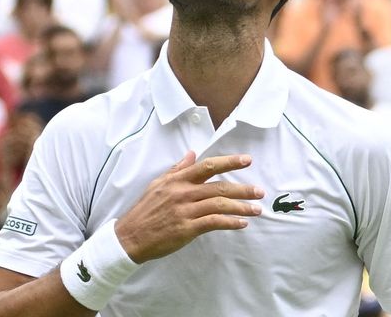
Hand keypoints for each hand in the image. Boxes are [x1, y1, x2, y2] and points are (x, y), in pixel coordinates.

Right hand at [113, 152, 263, 263]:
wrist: (131, 236)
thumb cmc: (145, 210)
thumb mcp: (158, 184)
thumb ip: (177, 169)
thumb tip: (192, 154)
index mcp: (177, 180)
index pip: (207, 166)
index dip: (229, 162)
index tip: (246, 160)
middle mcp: (183, 192)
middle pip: (219, 187)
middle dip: (242, 188)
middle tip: (259, 191)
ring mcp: (185, 210)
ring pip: (219, 204)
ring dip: (241, 207)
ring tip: (256, 210)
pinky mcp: (186, 228)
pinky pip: (214, 222)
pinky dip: (230, 222)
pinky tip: (241, 223)